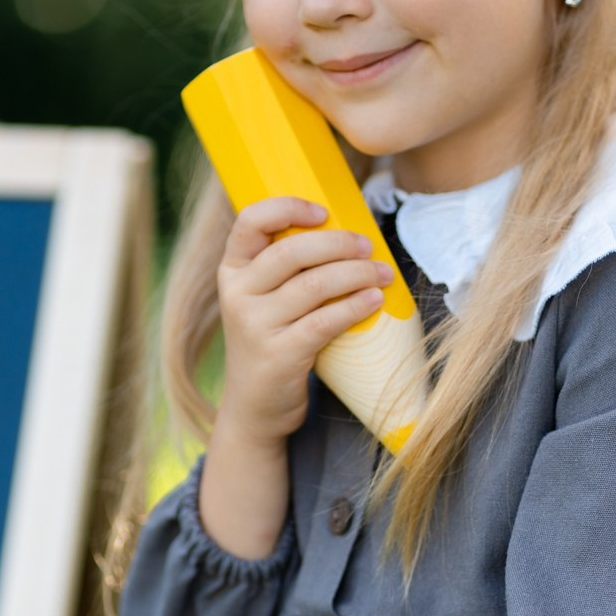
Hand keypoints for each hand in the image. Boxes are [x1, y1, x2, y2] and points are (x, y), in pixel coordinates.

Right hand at [214, 197, 392, 447]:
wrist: (255, 407)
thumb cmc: (272, 341)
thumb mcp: (264, 300)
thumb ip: (288, 270)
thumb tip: (348, 234)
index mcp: (232, 270)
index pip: (250, 221)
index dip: (288, 207)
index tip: (323, 211)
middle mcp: (237, 294)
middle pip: (291, 251)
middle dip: (338, 243)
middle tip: (368, 247)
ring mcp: (255, 326)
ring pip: (314, 285)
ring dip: (357, 274)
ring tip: (383, 274)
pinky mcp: (279, 355)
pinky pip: (324, 321)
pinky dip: (355, 306)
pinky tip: (374, 300)